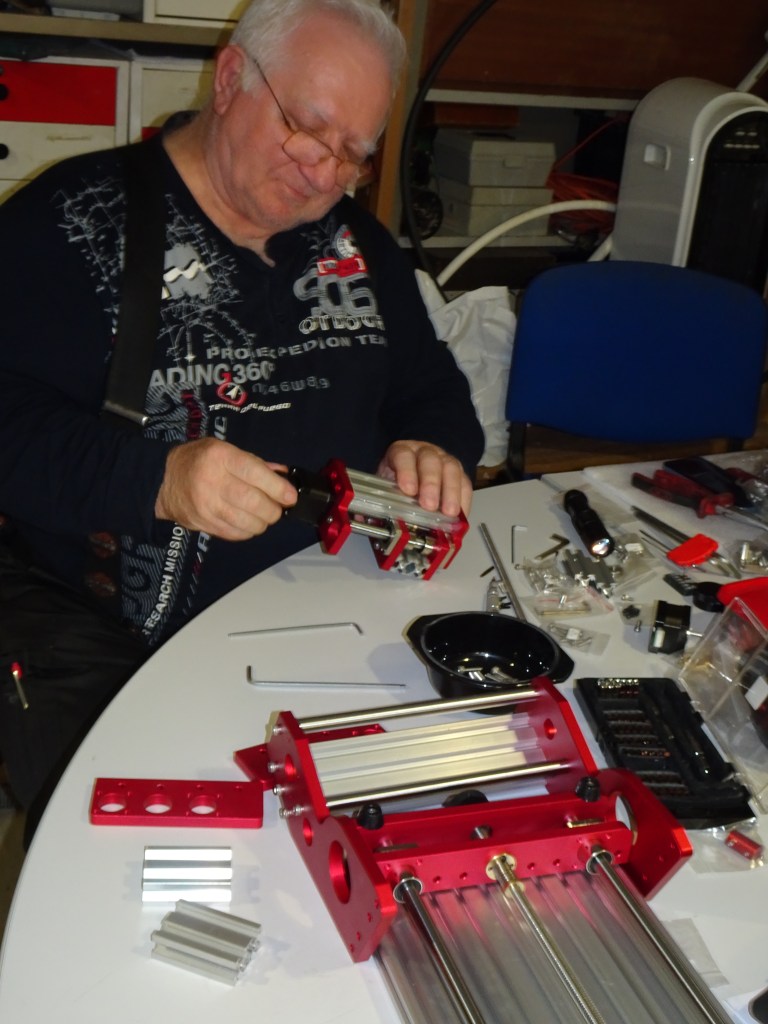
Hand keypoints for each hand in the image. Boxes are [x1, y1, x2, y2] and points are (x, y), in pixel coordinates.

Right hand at [154, 438, 296, 539]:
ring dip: (262, 523)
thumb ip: (255, 463)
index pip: (255, 474)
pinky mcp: (202, 523)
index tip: (290, 496)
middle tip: (276, 509)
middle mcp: (212, 480)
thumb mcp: (225, 450)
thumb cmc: (200, 461)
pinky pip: (234, 534)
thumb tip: (284, 476)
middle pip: (253, 502)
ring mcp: (206, 505)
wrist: (163, 480)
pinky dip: (248, 531)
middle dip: (273, 510)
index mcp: (220, 457)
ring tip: (263, 516)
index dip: (278, 488)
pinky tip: (248, 523)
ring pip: (246, 522)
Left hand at [377, 440, 472, 517]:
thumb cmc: (398, 477)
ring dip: (451, 492)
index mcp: (402, 452)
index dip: (406, 472)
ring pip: (451, 469)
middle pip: (430, 461)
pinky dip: (464, 500)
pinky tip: (461, 516)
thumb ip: (377, 497)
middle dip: (431, 483)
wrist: (417, 462)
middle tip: (429, 505)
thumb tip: (361, 518)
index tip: (407, 490)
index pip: (403, 456)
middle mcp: (425, 452)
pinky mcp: (459, 473)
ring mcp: (444, 460)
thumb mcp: (385, 482)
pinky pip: (465, 483)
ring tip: (449, 512)